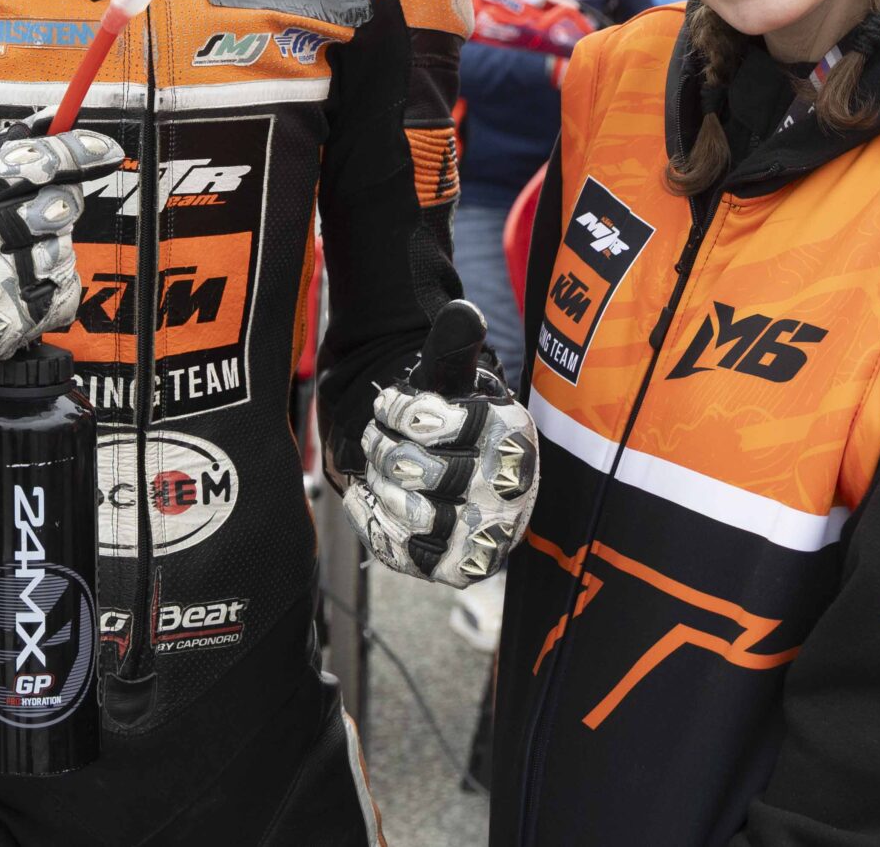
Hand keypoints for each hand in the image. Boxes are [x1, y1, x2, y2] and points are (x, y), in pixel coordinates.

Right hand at [0, 122, 126, 430]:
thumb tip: (51, 119)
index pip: (33, 163)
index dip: (78, 154)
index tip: (108, 152)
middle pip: (55, 209)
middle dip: (62, 206)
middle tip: (47, 210)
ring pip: (62, 252)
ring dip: (52, 248)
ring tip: (18, 253)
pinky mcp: (4, 321)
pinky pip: (60, 294)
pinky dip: (53, 286)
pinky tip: (24, 283)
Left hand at [343, 300, 538, 587]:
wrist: (452, 464)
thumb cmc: (449, 414)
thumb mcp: (449, 376)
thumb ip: (453, 345)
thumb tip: (464, 311)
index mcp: (511, 434)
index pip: (441, 424)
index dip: (403, 413)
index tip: (389, 405)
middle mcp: (507, 489)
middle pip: (421, 472)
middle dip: (384, 449)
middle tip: (375, 437)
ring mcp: (484, 533)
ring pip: (413, 514)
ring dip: (379, 486)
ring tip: (375, 468)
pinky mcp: (457, 567)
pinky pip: (405, 554)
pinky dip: (374, 522)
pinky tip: (368, 498)